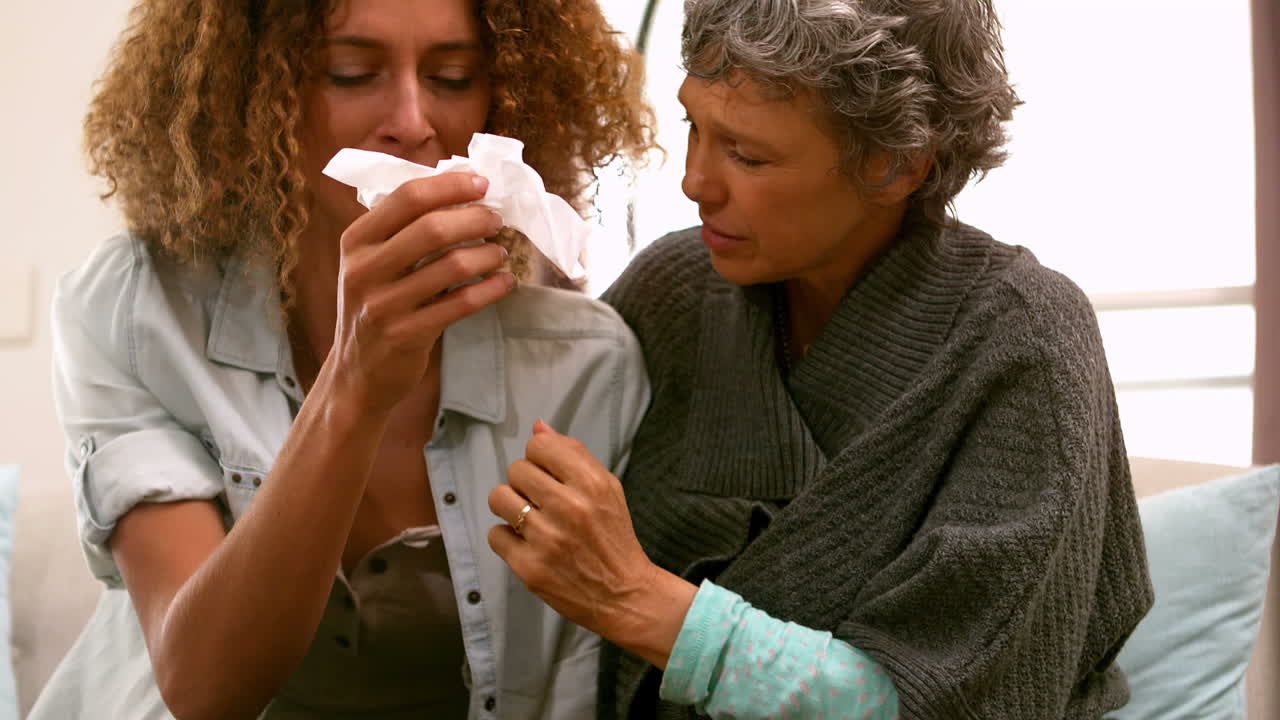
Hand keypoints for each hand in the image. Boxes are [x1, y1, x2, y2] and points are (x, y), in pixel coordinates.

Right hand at [327, 173, 513, 415]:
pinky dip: (491, 289)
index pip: (408, 196)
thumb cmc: (375, 308)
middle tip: (496, 220)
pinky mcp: (406, 335)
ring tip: (500, 252)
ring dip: (487, 254)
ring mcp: (383, 305)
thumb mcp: (372, 264)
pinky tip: (505, 282)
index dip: (451, 185)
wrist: (356, 375)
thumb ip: (403, 230)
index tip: (482, 184)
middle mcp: (364, 269)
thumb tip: (461, 191)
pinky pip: (461, 304)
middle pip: (433, 227)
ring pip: (452, 265)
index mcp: (356, 240)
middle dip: (475, 218)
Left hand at [488, 422, 696, 668]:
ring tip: (529, 520)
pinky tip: (528, 545)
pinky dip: (509, 539)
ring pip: (499, 498)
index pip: (539, 446)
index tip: (548, 474)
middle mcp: (568, 507)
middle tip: (541, 502)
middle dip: (526, 483)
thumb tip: (538, 427)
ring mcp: (546, 538)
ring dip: (511, 507)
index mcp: (590, 483)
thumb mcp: (607, 489)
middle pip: (517, 470)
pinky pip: (496, 534)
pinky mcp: (529, 567)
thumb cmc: (615, 538)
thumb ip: (574, 455)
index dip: (539, 458)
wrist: (625, 594)